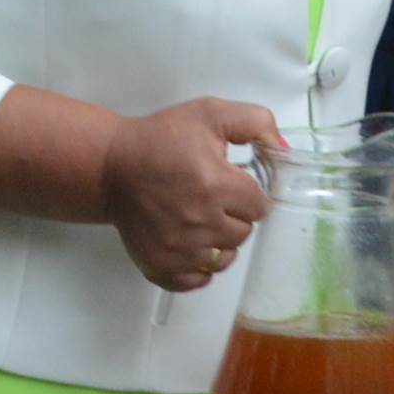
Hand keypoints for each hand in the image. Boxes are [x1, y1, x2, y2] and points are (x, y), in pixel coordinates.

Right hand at [102, 99, 280, 291]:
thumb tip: (282, 150)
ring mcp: (178, 249)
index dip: (247, 193)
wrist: (111, 165)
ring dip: (218, 241)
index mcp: (215, 184)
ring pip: (223, 258)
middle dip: (233, 215)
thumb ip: (255, 123)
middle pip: (243, 233)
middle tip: (210, 197)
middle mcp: (199, 222)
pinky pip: (198, 280)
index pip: (260, 207)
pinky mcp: (160, 265)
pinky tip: (189, 243)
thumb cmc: (160, 139)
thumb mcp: (210, 113)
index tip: (230, 183)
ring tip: (198, 218)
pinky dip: (198, 266)